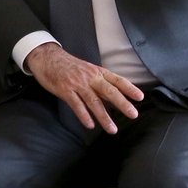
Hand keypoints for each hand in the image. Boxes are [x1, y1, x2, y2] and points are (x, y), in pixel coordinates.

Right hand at [26, 43, 142, 132]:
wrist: (47, 58)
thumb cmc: (70, 66)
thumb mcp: (88, 71)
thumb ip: (101, 84)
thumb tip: (116, 99)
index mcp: (97, 72)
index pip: (117, 80)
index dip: (129, 88)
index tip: (140, 97)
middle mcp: (89, 77)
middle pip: (109, 91)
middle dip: (122, 103)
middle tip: (133, 114)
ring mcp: (77, 83)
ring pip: (94, 101)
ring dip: (104, 117)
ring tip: (112, 129)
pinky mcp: (65, 90)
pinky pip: (76, 105)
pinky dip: (84, 116)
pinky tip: (90, 125)